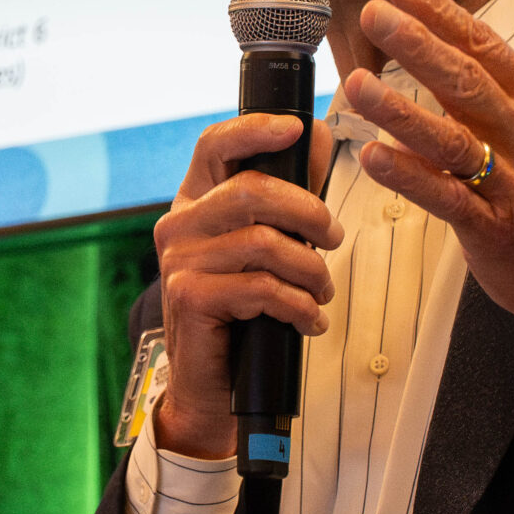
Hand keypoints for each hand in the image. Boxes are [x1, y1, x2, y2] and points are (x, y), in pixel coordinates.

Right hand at [150, 113, 344, 458]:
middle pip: (252, 189)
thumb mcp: (263, 247)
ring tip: (322, 292)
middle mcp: (178, 224)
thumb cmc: (241, 311)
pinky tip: (309, 320)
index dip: (256, 129)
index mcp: (195, 202)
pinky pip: (261, 287)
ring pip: (264, 242)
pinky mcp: (189, 296)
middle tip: (334, 239)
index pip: (215, 144)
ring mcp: (179, 260)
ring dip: (311, 270)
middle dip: (309, 212)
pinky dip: (299, 305)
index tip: (297, 129)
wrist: (210, 384)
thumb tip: (313, 135)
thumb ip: (286, 196)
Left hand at [345, 0, 513, 359]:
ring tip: (355, 84)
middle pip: (467, 81)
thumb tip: (428, 46)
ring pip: (453, 139)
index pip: (484, 45)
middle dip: (417, 44)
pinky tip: (373, 156)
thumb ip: (485, 93)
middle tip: (373, 13)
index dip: (440, 12)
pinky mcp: (495, 229)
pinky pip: (447, 197)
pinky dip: (409, 175)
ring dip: (400, 110)